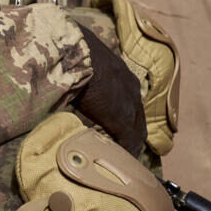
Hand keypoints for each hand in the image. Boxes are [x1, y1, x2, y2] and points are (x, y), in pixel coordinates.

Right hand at [74, 26, 147, 155]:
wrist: (74, 51)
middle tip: (125, 147)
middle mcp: (132, 89)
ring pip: (137, 131)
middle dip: (133, 133)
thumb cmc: (74, 52)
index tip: (120, 127)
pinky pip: (129, 141)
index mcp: (124, 74)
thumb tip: (72, 74)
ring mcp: (129, 104)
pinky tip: (118, 159)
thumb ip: (87, 72)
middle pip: (139, 118)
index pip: (132, 101)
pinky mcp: (122, 119)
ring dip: (129, 144)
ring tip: (121, 156)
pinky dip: (125, 151)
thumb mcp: (86, 61)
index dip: (127, 116)